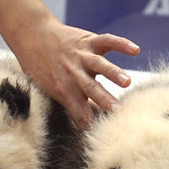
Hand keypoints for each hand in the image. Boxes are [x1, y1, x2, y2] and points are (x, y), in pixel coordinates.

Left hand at [0, 0, 139, 129]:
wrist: (32, 36)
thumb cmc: (41, 69)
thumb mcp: (51, 91)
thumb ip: (72, 105)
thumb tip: (88, 124)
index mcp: (64, 91)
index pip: (80, 112)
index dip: (92, 122)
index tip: (106, 132)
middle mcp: (73, 74)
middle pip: (90, 89)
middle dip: (104, 99)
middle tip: (118, 111)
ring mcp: (81, 56)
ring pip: (98, 65)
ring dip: (112, 73)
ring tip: (126, 82)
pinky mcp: (88, 40)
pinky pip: (106, 40)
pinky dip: (121, 43)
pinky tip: (136, 50)